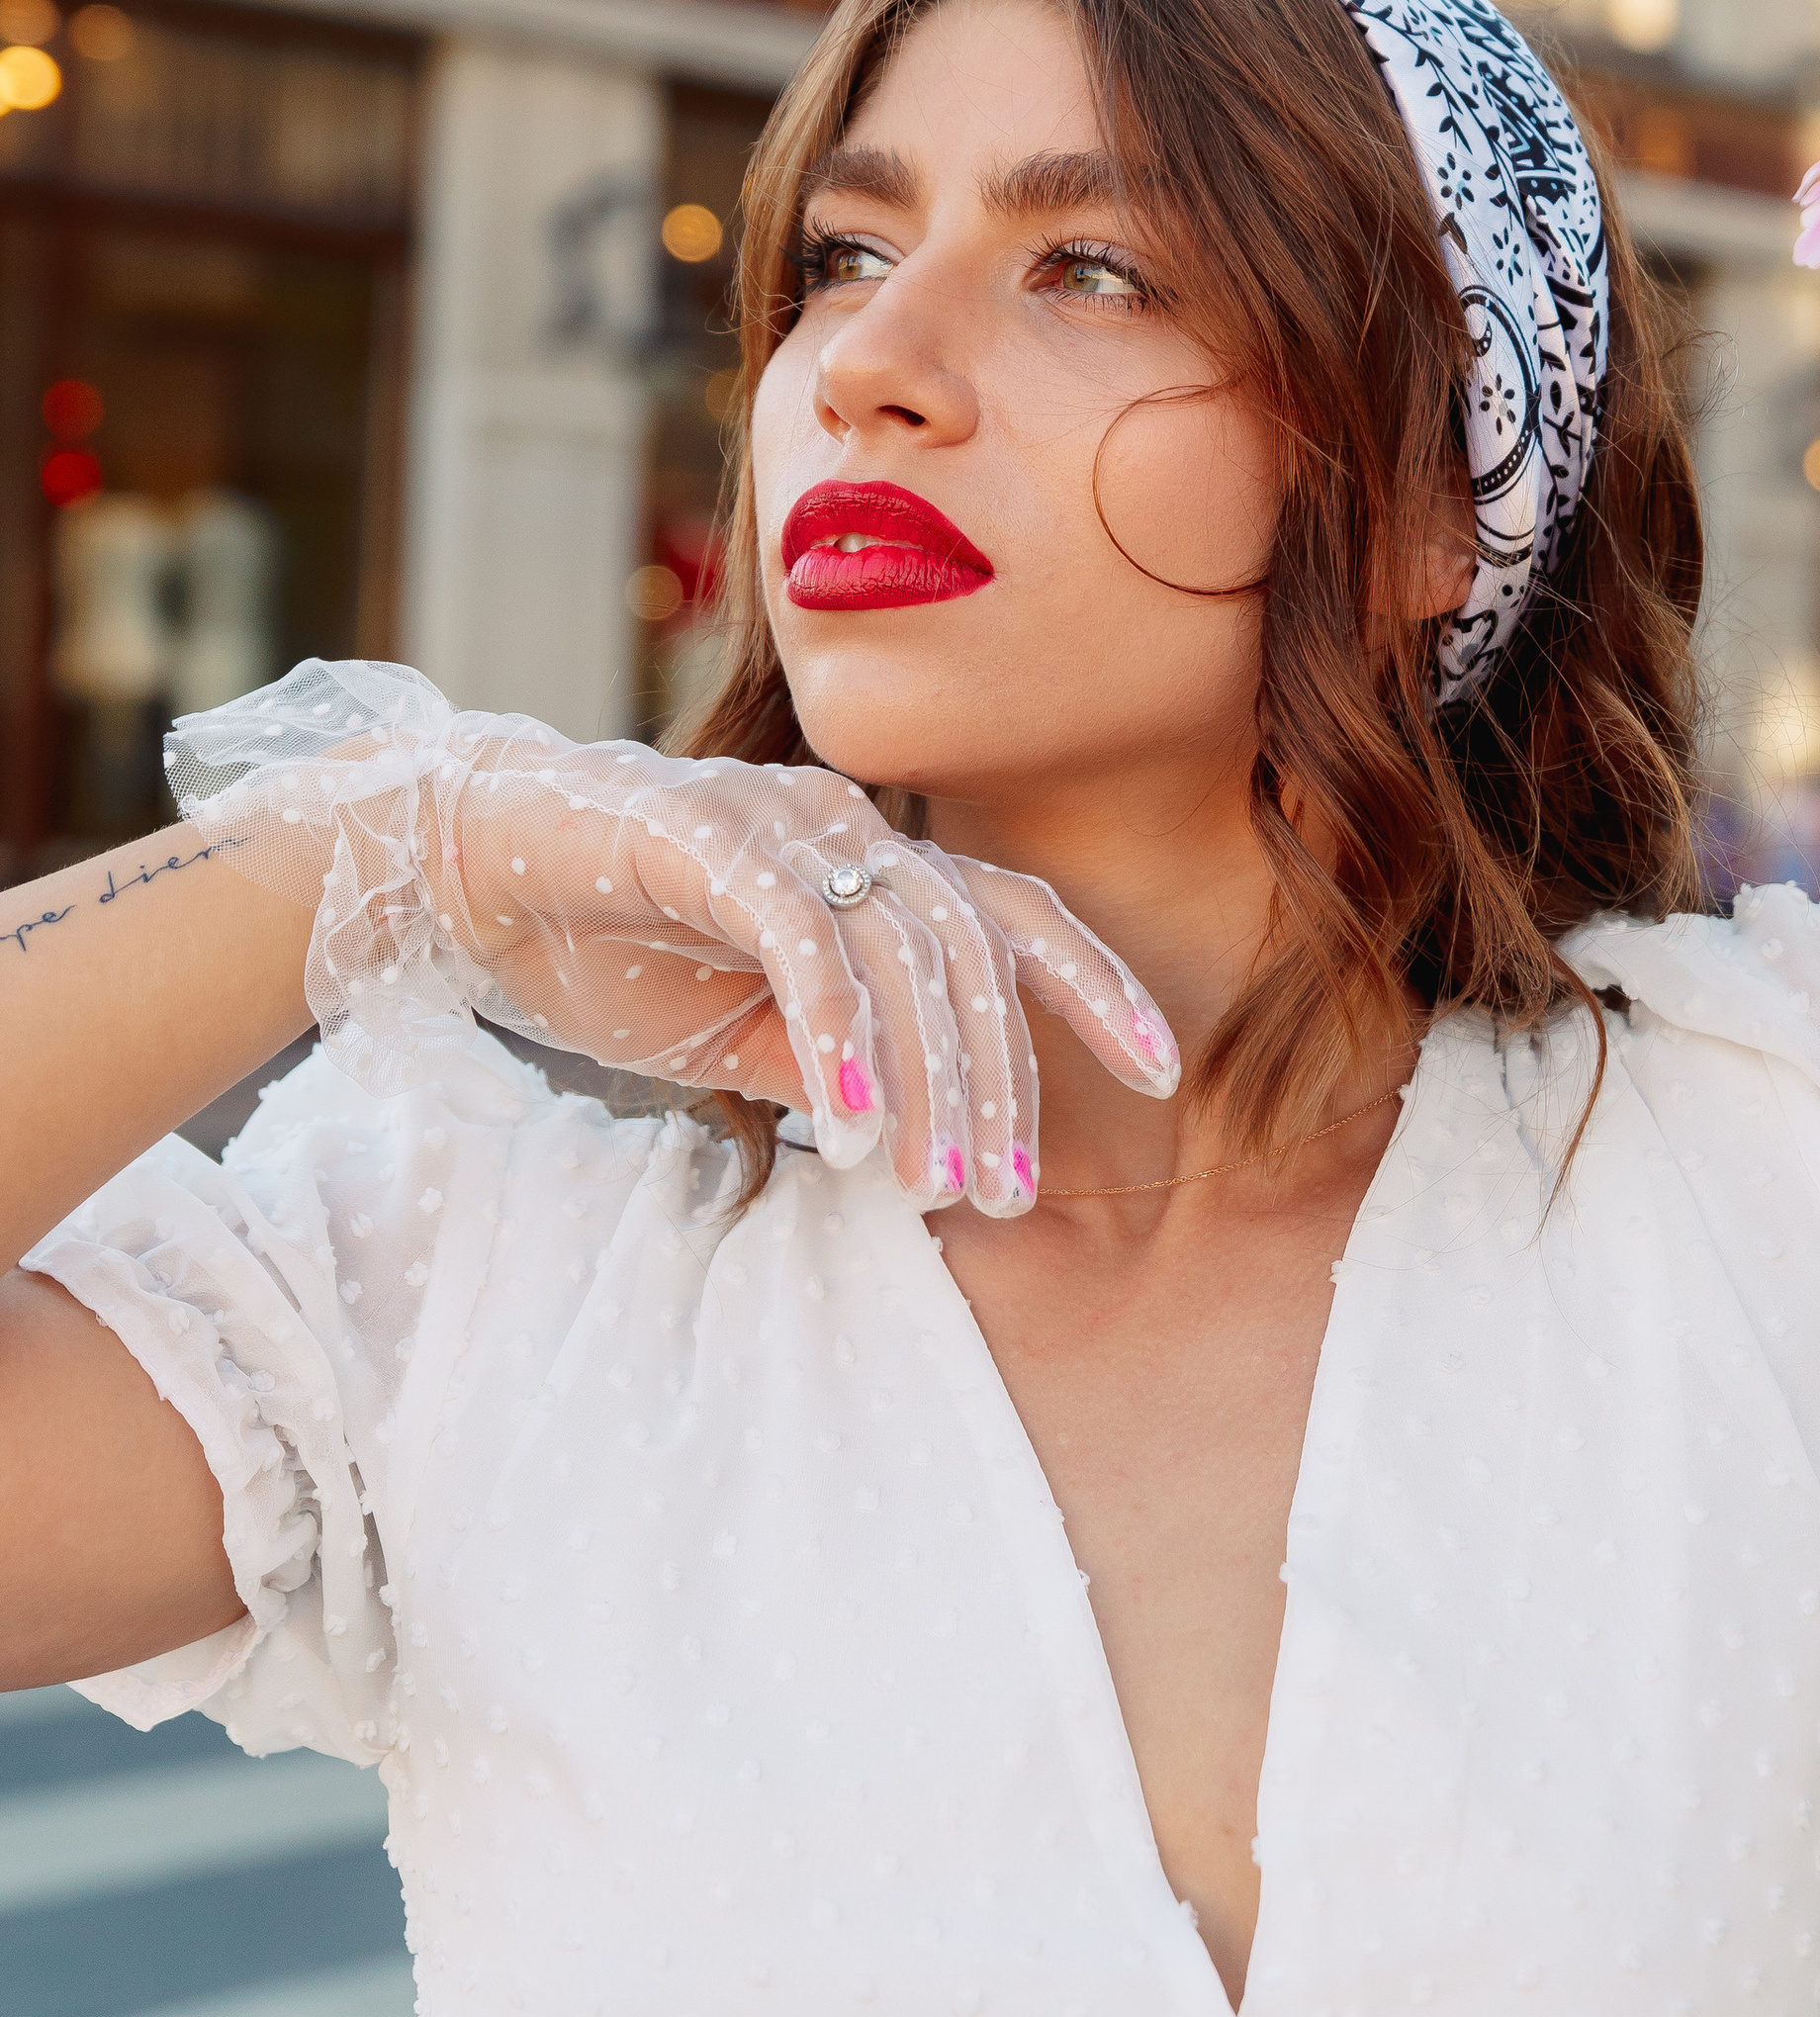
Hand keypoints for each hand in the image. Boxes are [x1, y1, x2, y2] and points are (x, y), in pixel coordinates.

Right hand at [169, 661, 1175, 1216]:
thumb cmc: (608, 943)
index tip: (1162, 1075)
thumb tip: (916, 1144)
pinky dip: (836, 1032)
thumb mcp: (738, 1032)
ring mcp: (778, 821)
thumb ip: (829, 1069)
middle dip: (1001, 1080)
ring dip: (927, 1077)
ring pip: (902, 948)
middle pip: (971, 949)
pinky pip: (799, 934)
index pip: (1011, 918)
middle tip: (1011, 1194)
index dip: (1091, 988)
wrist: (461, 870)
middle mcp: (843, 828)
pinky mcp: (700, 833)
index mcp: (868, 865)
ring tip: (935, 1184)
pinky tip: (848, 1127)